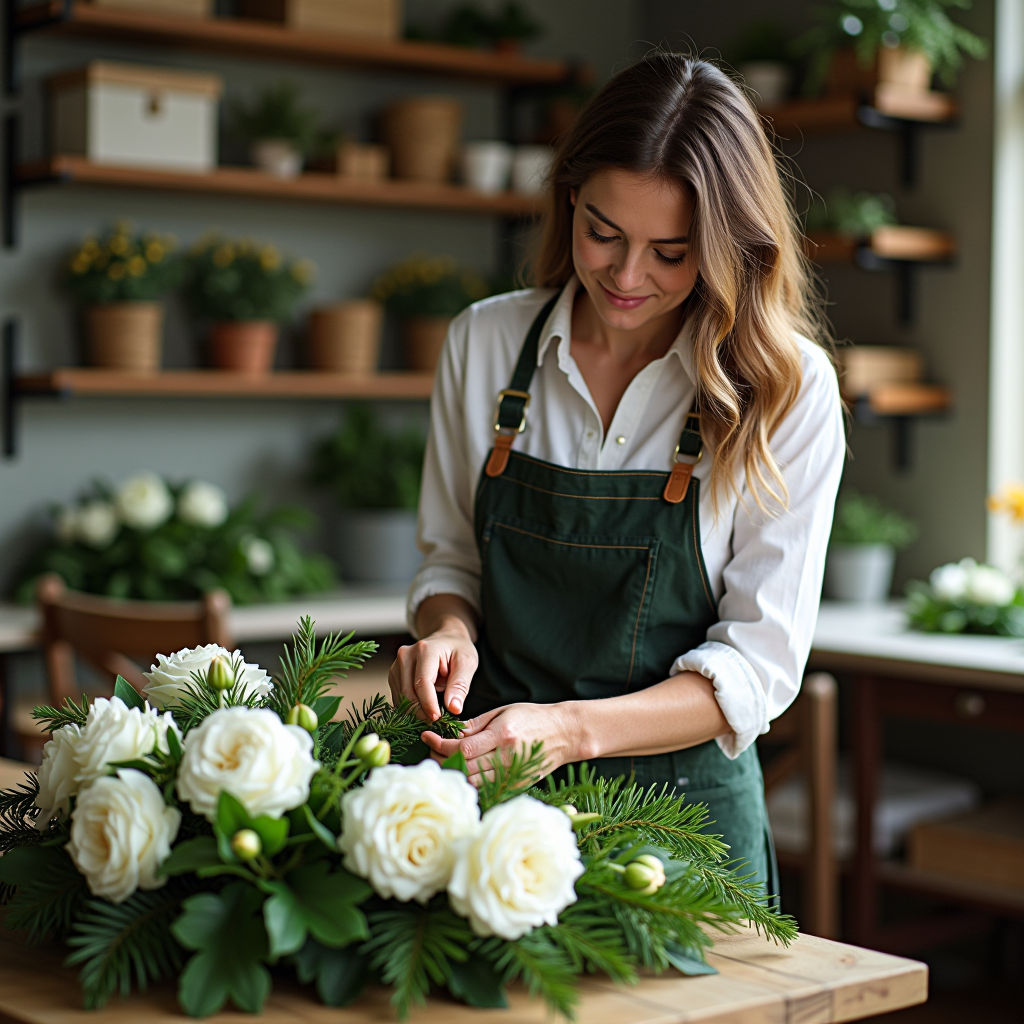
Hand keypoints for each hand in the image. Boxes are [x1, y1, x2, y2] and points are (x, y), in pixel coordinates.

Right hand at [389, 620, 477, 722]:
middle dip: (421, 711)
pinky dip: (410, 707)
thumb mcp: (467, 663)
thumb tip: (453, 708)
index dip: (428, 704)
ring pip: (401, 697)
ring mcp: (397, 664)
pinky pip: (398, 697)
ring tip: (432, 713)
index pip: (422, 682)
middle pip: (408, 692)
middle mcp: (405, 655)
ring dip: (415, 710)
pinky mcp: (394, 674)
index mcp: (425, 650)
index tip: (438, 718)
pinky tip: (423, 708)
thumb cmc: (458, 650)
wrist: (446, 639)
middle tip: (437, 721)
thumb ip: (460, 685)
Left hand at [421, 702, 583, 786]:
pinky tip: (462, 772)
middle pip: (464, 767)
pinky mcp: (516, 785)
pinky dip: (471, 782)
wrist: (565, 734)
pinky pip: (486, 788)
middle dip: (441, 759)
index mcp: (503, 735)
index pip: (462, 748)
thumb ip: (475, 724)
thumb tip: (449, 732)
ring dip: (453, 773)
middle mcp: (507, 757)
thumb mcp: (503, 712)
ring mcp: (513, 774)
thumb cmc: (533, 718)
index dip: (440, 745)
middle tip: (430, 750)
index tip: (427, 736)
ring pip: (472, 782)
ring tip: (442, 761)